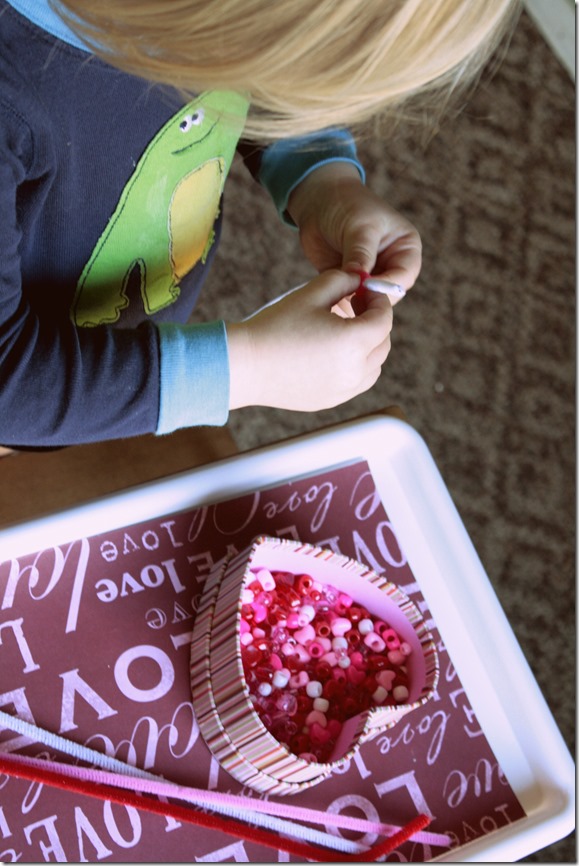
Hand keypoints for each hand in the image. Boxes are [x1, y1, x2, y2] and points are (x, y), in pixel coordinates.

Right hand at [227, 270, 391, 411]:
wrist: (244, 365)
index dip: (379, 301)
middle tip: (357, 307)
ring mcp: (343, 391)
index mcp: (353, 342)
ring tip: (346, 331)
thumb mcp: (310, 293)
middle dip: (376, 323)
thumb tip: (360, 279)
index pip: (384, 319)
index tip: (366, 291)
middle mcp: (354, 371)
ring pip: (374, 367)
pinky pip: (356, 383)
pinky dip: (356, 367)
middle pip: (383, 345)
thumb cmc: (274, 326)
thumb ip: (342, 280)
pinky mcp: (330, 401)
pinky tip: (335, 352)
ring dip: (369, 348)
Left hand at [287, 163, 421, 301]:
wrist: (318, 201)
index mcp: (405, 249)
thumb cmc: (346, 204)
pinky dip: (338, 303)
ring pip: (367, 302)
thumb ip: (361, 254)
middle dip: (368, 299)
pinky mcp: (350, 284)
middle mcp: (391, 266)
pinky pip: (347, 301)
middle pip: (386, 295)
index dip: (385, 286)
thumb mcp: (358, 226)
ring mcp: (371, 277)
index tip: (363, 288)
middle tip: (347, 297)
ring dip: (351, 303)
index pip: (403, 277)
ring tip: (334, 298)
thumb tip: (360, 281)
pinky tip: (326, 303)